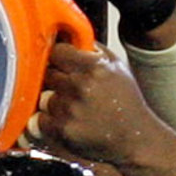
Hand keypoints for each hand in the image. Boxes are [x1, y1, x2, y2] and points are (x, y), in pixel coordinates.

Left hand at [21, 40, 167, 166]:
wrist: (135, 138)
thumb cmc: (127, 103)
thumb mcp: (118, 67)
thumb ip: (93, 50)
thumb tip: (70, 36)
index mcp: (94, 67)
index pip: (56, 51)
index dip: (57, 58)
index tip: (60, 64)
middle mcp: (80, 86)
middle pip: (47, 73)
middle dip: (55, 80)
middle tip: (68, 89)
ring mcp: (69, 109)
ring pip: (43, 97)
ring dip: (53, 102)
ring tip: (73, 108)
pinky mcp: (62, 130)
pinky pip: (40, 119)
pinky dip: (49, 121)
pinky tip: (68, 121)